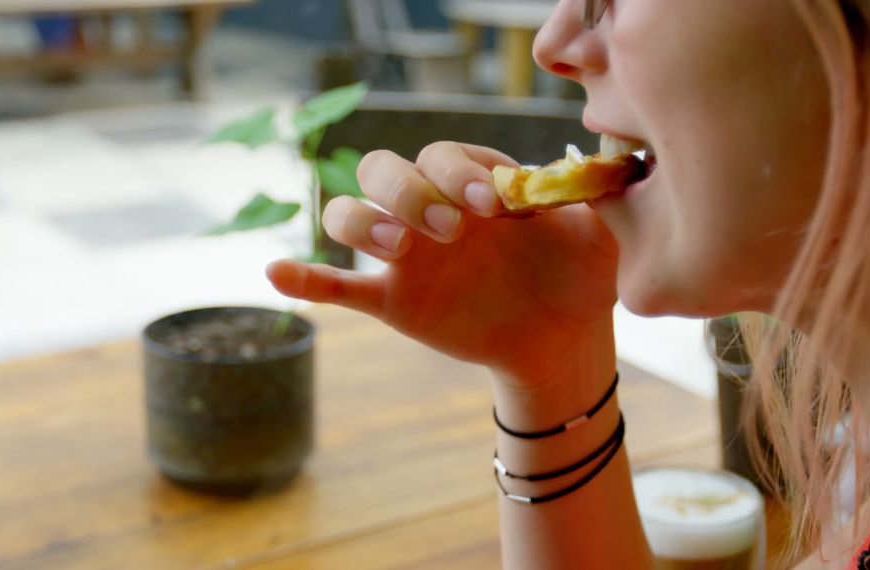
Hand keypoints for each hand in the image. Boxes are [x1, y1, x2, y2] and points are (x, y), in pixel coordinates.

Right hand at [267, 142, 618, 389]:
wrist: (563, 340)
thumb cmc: (578, 278)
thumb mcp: (593, 233)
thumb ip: (584, 197)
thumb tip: (594, 164)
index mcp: (473, 184)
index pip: (443, 154)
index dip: (458, 172)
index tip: (494, 208)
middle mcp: (431, 209)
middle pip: (383, 170)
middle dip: (408, 192)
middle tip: (451, 231)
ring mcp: (407, 255)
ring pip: (349, 216)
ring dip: (361, 222)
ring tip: (397, 249)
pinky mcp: (393, 300)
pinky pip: (338, 286)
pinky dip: (305, 278)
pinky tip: (276, 274)